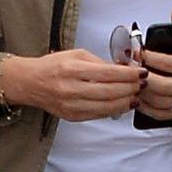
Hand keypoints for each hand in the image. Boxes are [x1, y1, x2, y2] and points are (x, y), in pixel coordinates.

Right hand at [0, 47, 148, 121]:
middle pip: (111, 91)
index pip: (108, 73)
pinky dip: (114, 110)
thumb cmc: (52, 66)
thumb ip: (100, 62)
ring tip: (136, 95)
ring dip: (126, 101)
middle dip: (131, 88)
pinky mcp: (72, 116)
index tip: (141, 72)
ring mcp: (71, 105)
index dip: (129, 74)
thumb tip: (124, 69)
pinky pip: (99, 115)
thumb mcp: (75, 55)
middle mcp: (71, 89)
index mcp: (72, 69)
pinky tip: (122, 104)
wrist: (29, 83)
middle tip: (143, 84)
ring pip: (108, 106)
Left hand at [136, 30, 171, 120]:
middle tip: (130, 66)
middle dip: (140, 75)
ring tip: (132, 81)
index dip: (148, 57)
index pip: (167, 62)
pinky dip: (147, 108)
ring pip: (158, 102)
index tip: (138, 52)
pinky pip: (163, 115)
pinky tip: (139, 98)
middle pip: (159, 85)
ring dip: (140, 92)